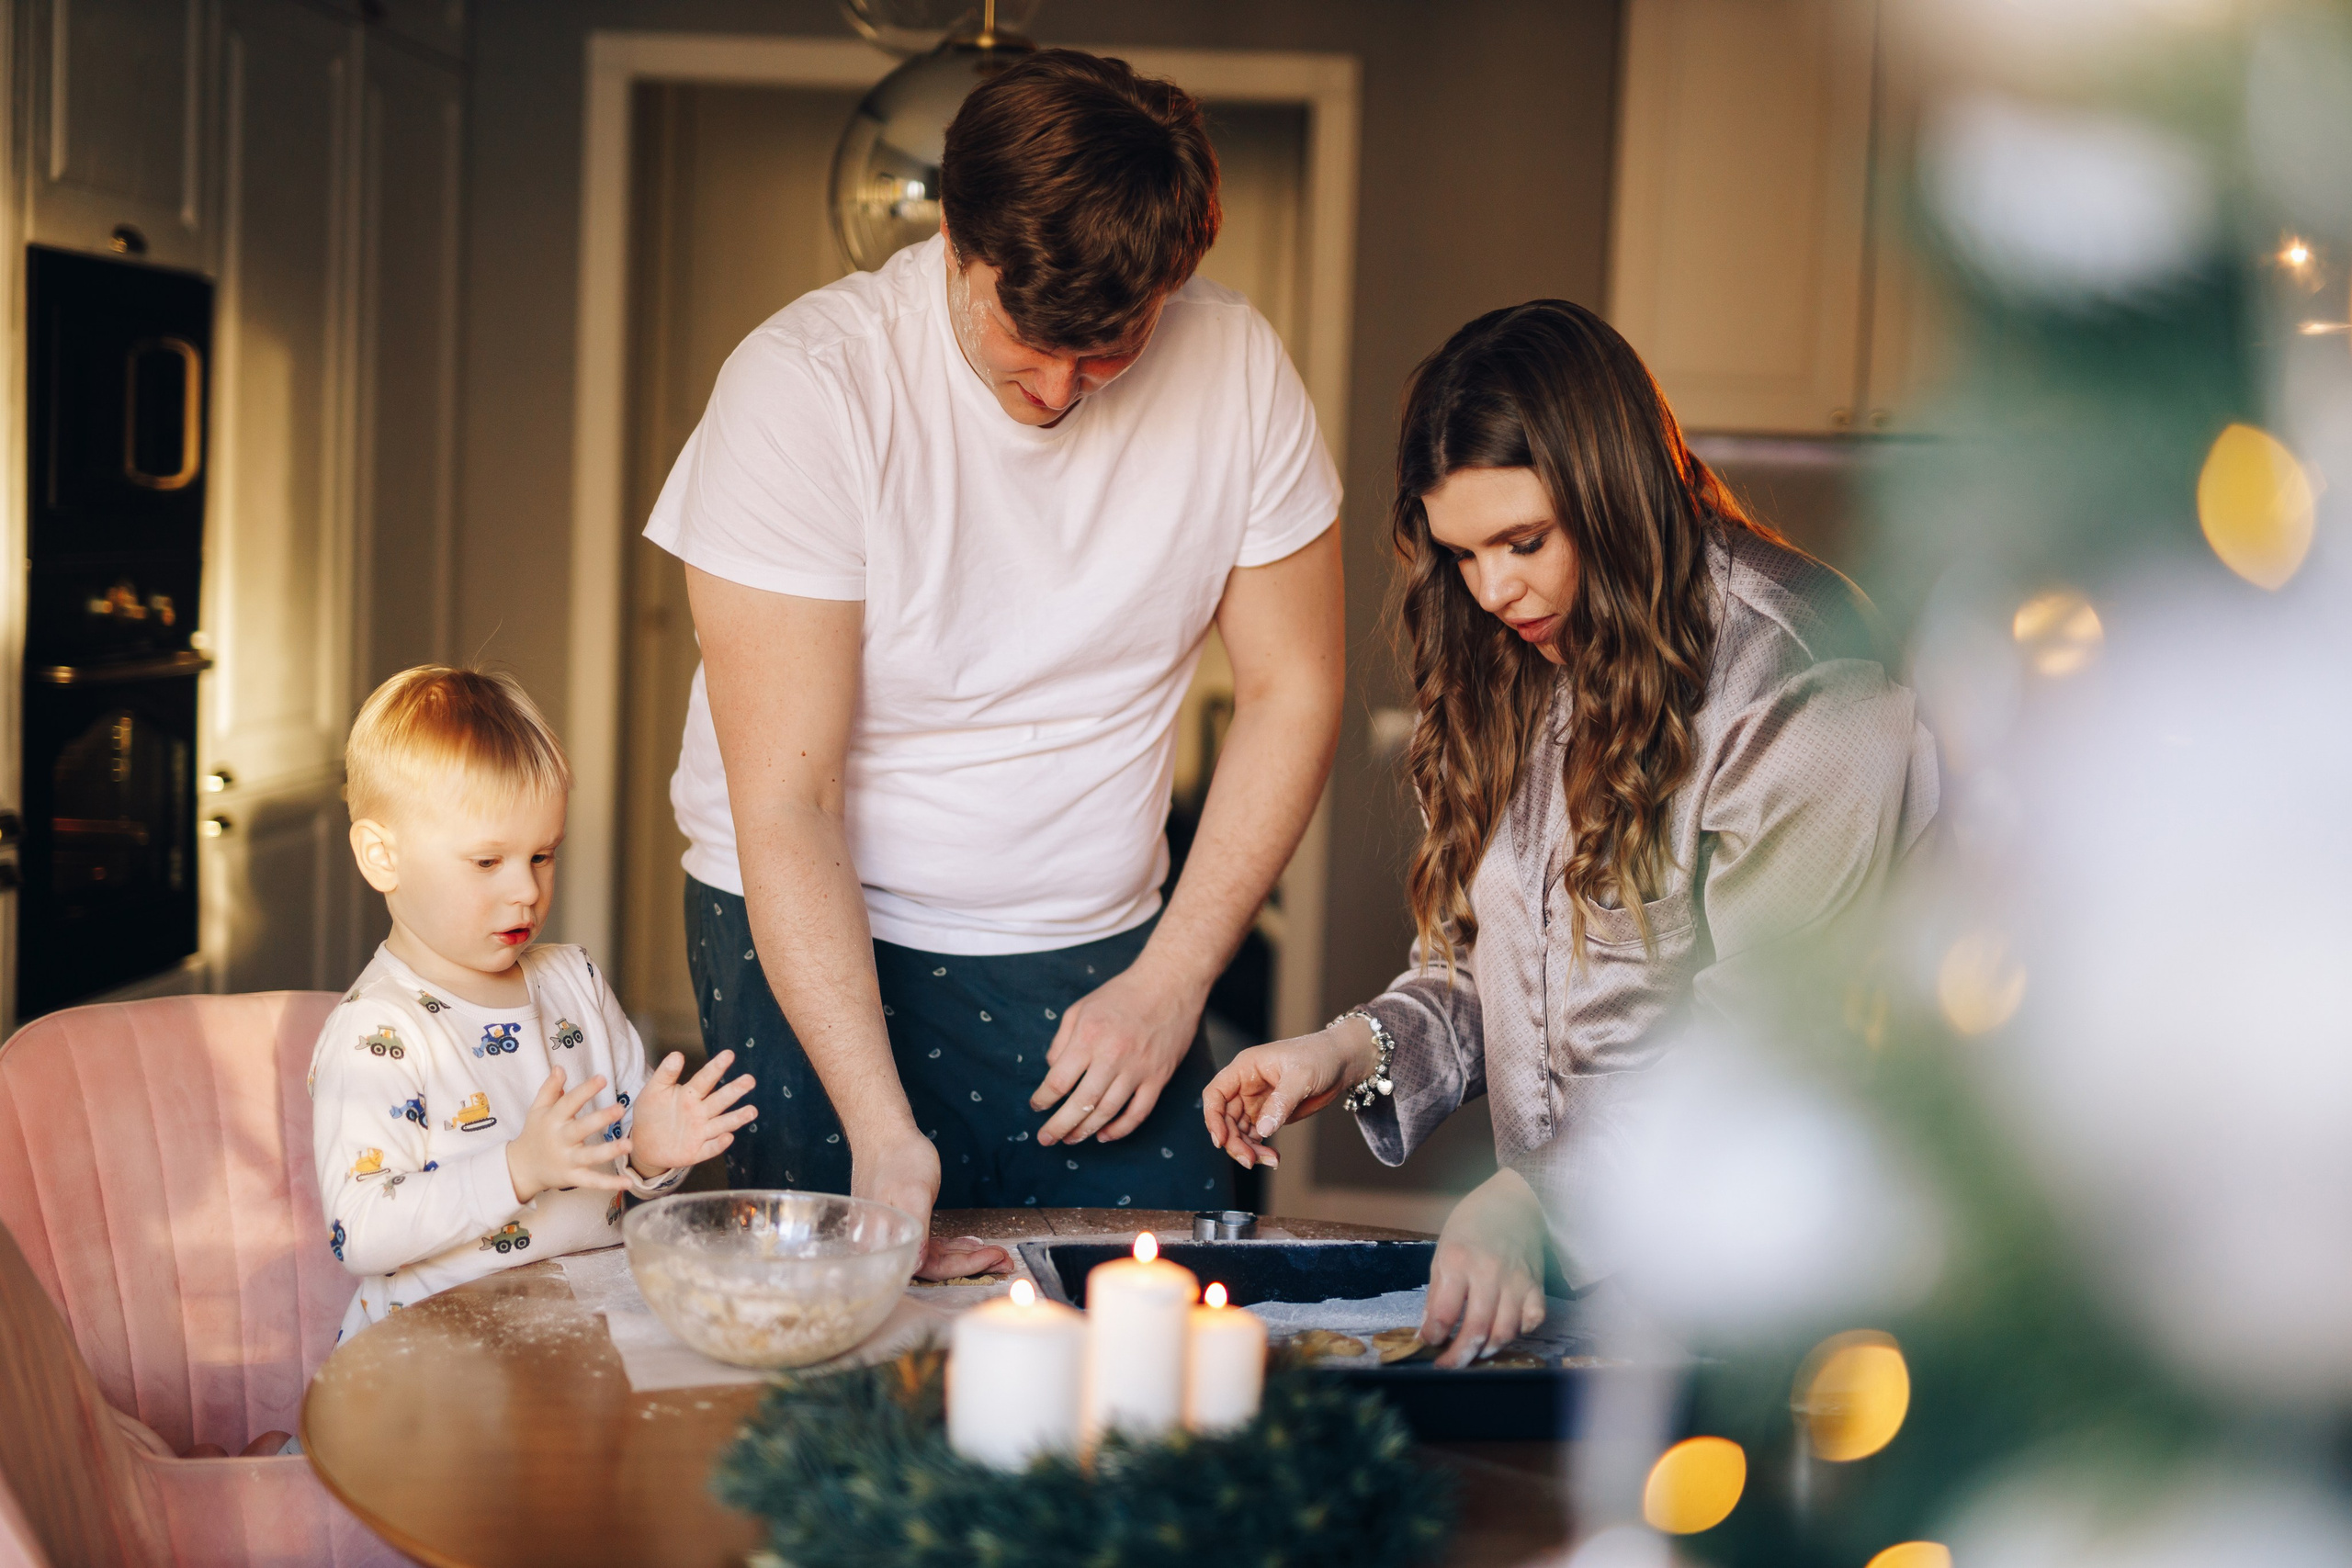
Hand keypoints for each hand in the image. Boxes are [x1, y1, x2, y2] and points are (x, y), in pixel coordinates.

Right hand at [506, 1070, 631, 1202]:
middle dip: (600, 1119)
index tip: (602, 1078)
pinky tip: (627, 1183)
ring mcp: (566, 1160)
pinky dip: (609, 1184)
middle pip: (581, 1128)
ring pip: (589, 1156)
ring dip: (609, 1151)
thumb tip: (560, 1067)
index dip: (585, 1090)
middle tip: (620, 1109)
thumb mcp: (538, 1109)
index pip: (569, 1102)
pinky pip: (591, 1181)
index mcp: (553, 1119)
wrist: (520, 1168)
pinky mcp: (572, 1178)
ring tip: (629, 1145)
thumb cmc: (535, 1133)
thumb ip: (550, 1089)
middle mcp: (560, 1139)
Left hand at [626, 1049, 757, 1177]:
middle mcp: (700, 1112)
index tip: (729, 1054)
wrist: (643, 1143)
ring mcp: (700, 1132)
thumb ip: (666, 1074)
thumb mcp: (654, 1090)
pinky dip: (719, 1144)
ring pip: (721, 1123)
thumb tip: (677, 1054)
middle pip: (719, 1100)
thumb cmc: (651, 1113)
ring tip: (752, 1111)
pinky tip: (728, 1137)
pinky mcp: (696, 1151)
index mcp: (690, 1094)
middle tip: (749, 1080)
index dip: (716, 1067)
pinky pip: (710, 1148)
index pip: (705, 1079)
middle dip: (734, 1090)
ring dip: (736, 1118)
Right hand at [849, 1124, 1009, 1279]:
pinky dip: (955, 1245)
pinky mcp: (907, 1227)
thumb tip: (918, 1265)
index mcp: (882, 1243)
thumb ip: (916, 1229)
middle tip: (1004, 1259)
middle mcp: (887, 1246)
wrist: (885, 1133)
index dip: (962, 1267)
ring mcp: (898, 1237)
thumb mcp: (912, 1192)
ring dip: (967, 1255)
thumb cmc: (897, 1158)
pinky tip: (974, 1244)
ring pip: (936, 1257)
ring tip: (997, 1253)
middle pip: (934, 1267)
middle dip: (972, 1263)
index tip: (991, 1258)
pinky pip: (933, 1244)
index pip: (927, 1268)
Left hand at [1031, 961, 1203, 1144]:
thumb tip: (1053, 1070)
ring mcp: (1138, 1069)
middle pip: (1080, 1104)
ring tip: (1071, 1139)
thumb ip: (1062, 1040)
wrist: (1169, 983)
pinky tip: (1105, 1135)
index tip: (1036, 1106)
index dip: (1043, 1099)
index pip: (1058, 1081)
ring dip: (1086, 1131)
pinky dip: (1121, 1129)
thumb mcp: (1081, 1008)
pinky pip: (1139, 1112)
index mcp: (1089, 1037)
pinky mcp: (1159, 1077)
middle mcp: (1112, 1056)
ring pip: (1108, 1112)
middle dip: (1058, 1126)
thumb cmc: (1121, 994)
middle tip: (1046, 1139)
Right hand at [1200, 1018, 1375, 1168]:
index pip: (1215, 1094)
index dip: (1213, 1118)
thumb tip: (1263, 1130)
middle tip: (1250, 1160)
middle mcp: (1245, 1086)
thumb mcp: (1301, 1076)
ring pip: (1239, 1132)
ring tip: (1270, 1160)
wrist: (1341, 1062)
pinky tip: (1273, 1157)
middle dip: (1234, 1142)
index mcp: (1245, 1069)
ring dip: (1248, 1149)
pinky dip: (1260, 1149)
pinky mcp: (1269, 1114)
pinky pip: (1255, 1136)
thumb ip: (1281, 1102)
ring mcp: (1256, 1102)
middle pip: (1225, 1119)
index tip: (1221, 1140)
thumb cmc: (1319, 1057)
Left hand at [1422, 1167, 1549, 1367]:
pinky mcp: (1536, 1285)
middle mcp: (1488, 1273)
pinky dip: (1519, 1333)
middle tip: (1447, 1366)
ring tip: (1474, 1351)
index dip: (1432, 1337)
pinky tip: (1504, 1331)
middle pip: (1474, 1330)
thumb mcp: (1443, 1250)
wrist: (1514, 1200)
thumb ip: (1436, 1291)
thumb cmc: (1472, 1224)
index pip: (1442, 1314)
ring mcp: (1516, 1281)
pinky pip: (1531, 1321)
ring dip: (1487, 1349)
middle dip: (1458, 1357)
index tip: (1426, 1344)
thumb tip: (1428, 1329)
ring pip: (1504, 1332)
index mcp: (1457, 1262)